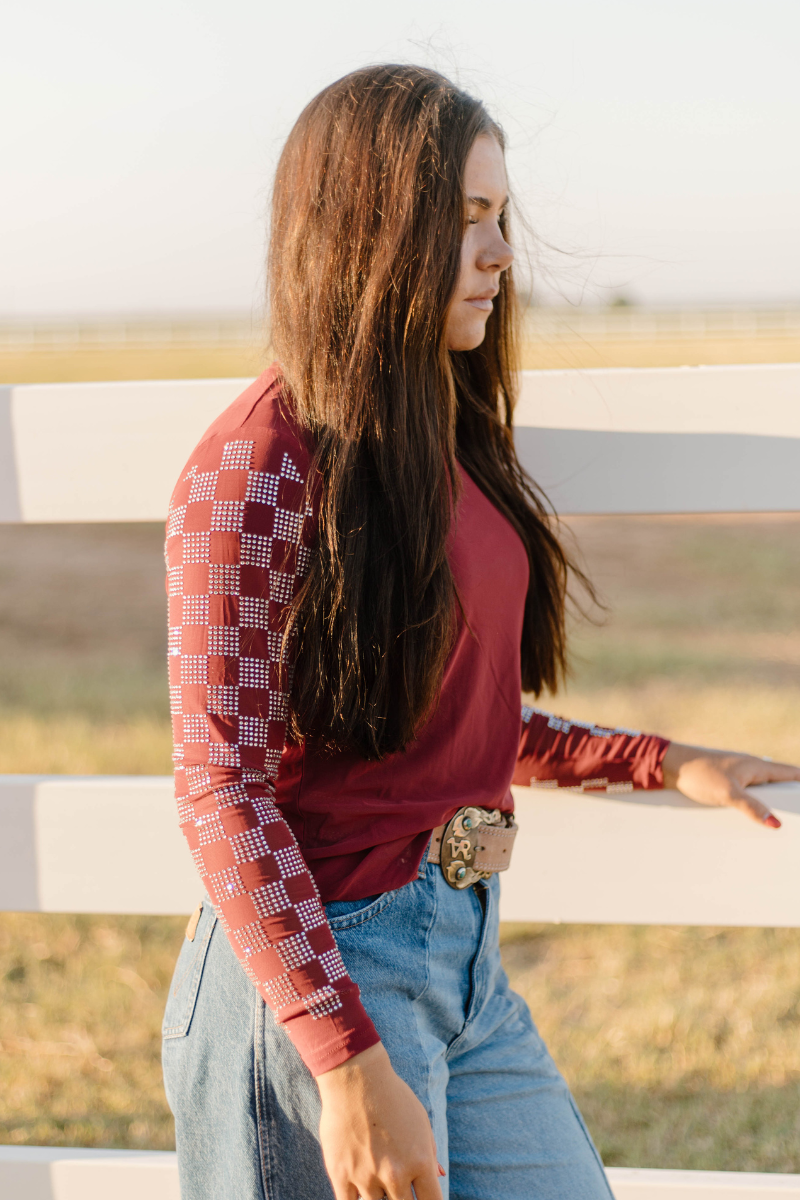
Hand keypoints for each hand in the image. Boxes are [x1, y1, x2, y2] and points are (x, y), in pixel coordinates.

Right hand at [317, 1042, 444, 1199]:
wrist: (356, 1078)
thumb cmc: (392, 1095)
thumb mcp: (420, 1120)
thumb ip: (430, 1150)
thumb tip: (440, 1175)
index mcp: (421, 1162)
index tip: (421, 1197)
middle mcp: (396, 1175)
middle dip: (403, 1199)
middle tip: (395, 1182)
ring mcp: (367, 1177)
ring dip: (379, 1195)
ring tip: (376, 1175)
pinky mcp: (341, 1175)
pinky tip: (359, 1187)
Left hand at [662, 741, 799, 827]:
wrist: (671, 766)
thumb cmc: (699, 773)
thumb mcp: (728, 793)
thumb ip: (751, 807)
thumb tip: (775, 822)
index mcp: (756, 766)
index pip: (790, 773)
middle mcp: (750, 767)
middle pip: (778, 782)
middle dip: (788, 795)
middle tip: (793, 814)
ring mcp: (738, 773)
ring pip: (762, 788)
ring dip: (769, 800)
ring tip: (777, 819)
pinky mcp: (726, 780)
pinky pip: (747, 792)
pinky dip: (753, 802)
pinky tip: (751, 814)